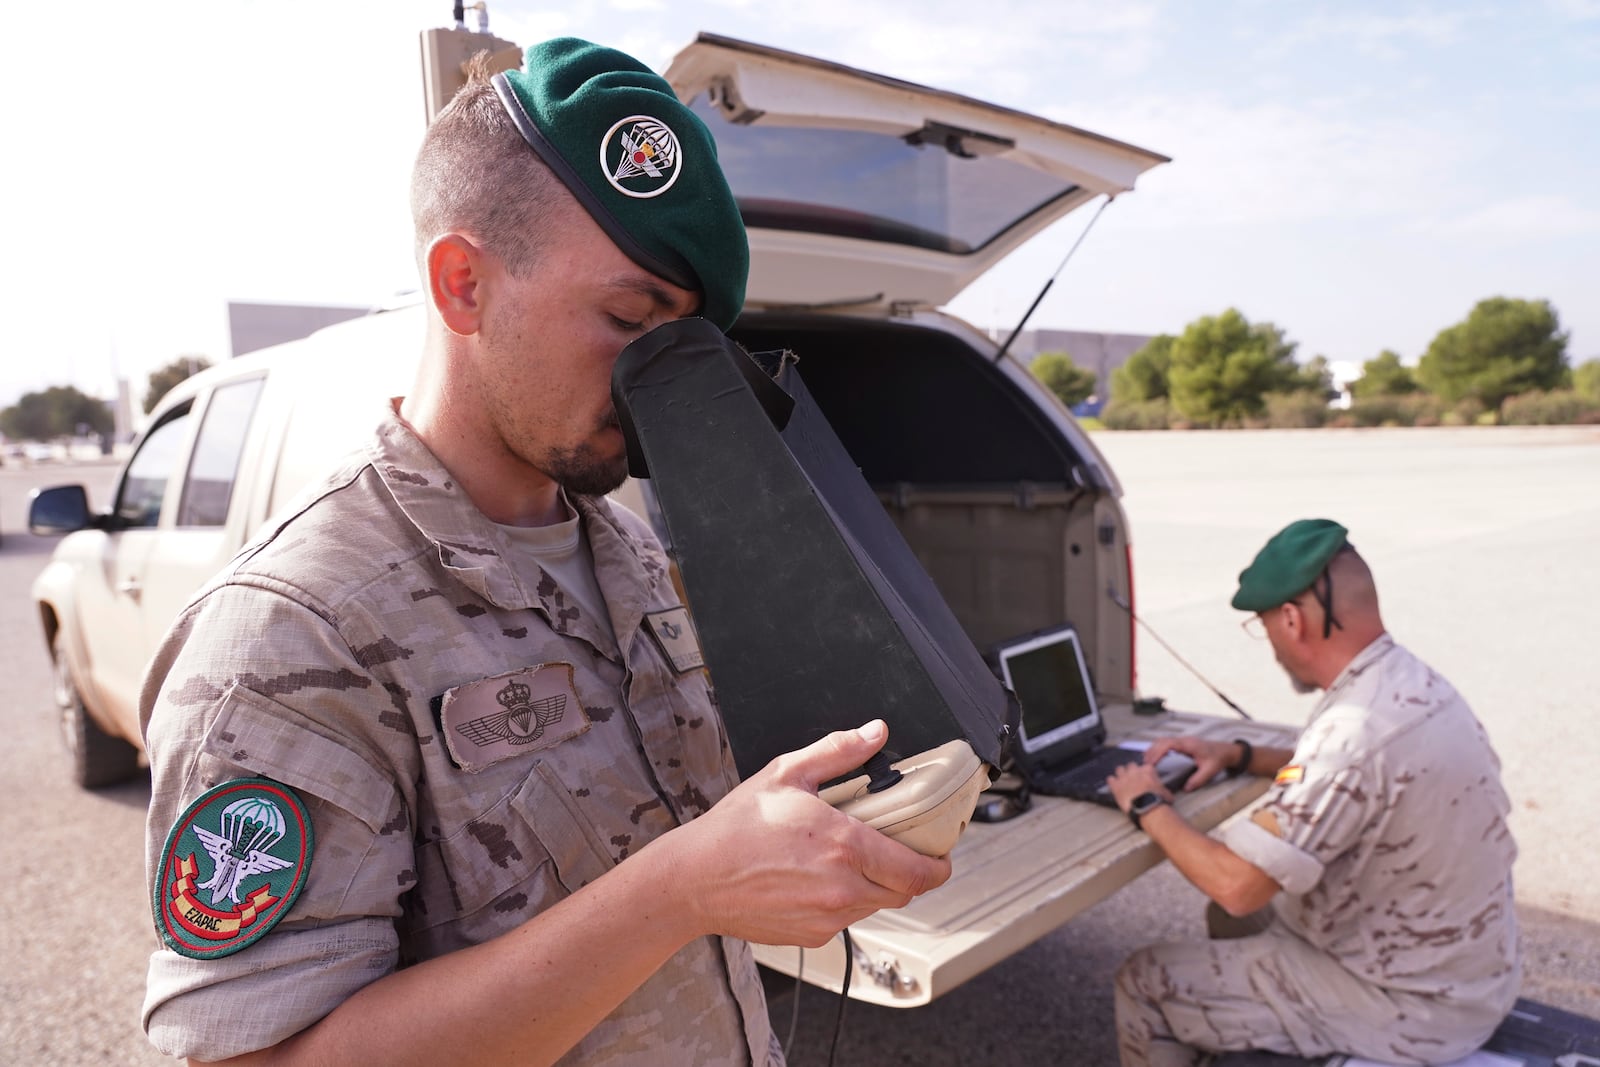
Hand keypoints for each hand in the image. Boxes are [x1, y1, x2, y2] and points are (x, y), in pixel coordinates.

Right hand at [660, 720, 952, 947]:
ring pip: (875, 906)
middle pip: (903, 892)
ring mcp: (827, 918)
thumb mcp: (787, 773)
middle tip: (894, 850)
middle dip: (906, 873)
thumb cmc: (736, 827)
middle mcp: (842, 889)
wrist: (694, 878)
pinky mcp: (811, 936)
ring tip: (845, 859)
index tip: (942, 857)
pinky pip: (845, 920)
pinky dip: (843, 902)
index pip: (917, 871)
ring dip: (873, 885)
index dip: (939, 866)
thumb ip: (839, 752)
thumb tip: (875, 733)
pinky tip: (816, 879)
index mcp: (845, 846)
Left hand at [1106, 760, 1169, 811]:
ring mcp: (1124, 777)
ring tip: (1122, 782)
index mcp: (1148, 770)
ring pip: (1119, 769)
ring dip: (1121, 774)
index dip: (1144, 772)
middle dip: (1132, 771)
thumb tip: (1164, 793)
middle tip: (1133, 780)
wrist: (1148, 808)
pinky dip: (1112, 782)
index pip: (1144, 766)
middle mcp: (1135, 771)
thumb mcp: (1165, 793)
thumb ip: (1161, 788)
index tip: (1144, 778)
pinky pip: (1110, 779)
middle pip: (1131, 765)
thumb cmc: (1158, 801)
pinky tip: (1114, 787)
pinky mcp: (1116, 786)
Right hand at [1144, 736, 1242, 791]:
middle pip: (1162, 741)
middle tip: (1144, 764)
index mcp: (1189, 745)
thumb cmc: (1218, 759)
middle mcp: (1184, 740)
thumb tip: (1186, 788)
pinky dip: (1158, 748)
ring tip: (1147, 762)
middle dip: (1152, 751)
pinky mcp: (1183, 743)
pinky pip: (1166, 743)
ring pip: (1163, 740)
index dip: (1157, 752)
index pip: (1168, 744)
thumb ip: (1198, 780)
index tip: (1151, 763)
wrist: (1227, 752)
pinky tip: (1155, 757)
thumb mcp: (1210, 771)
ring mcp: (1183, 741)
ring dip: (1153, 749)